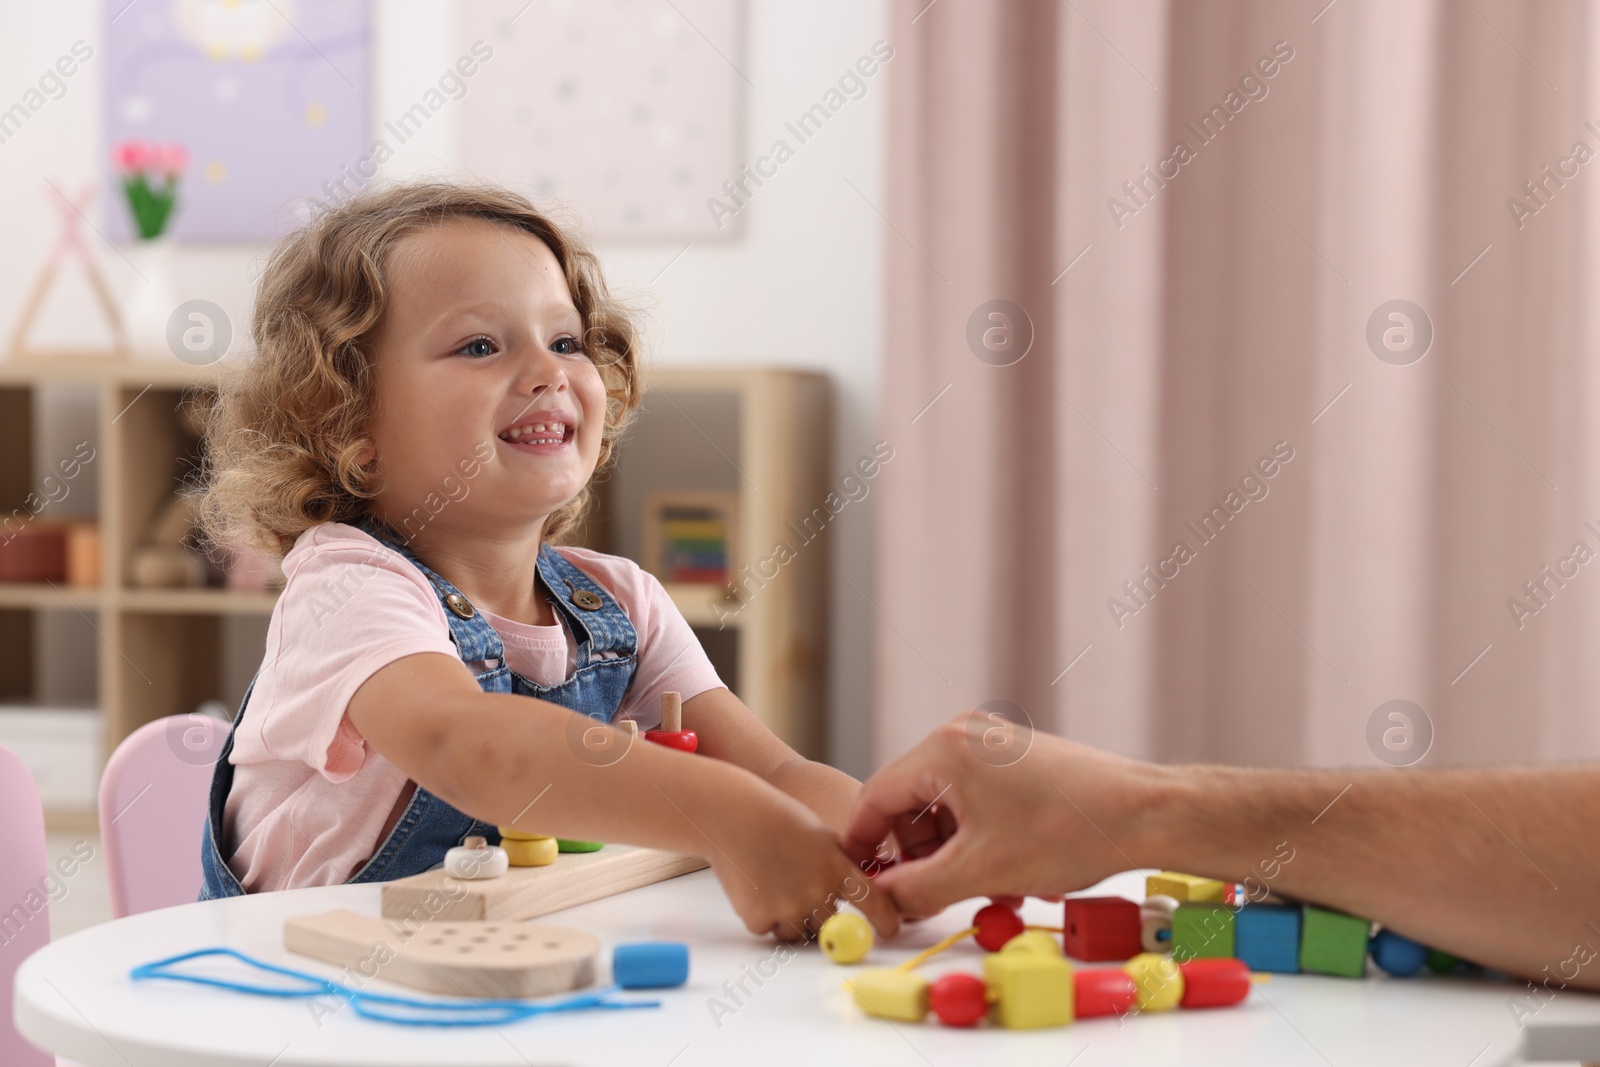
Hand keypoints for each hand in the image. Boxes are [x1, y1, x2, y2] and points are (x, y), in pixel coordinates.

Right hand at [711, 782, 901, 942]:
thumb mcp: (820, 836)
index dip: (885, 920)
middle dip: (816, 916)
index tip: (891, 931)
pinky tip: (754, 886)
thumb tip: (856, 888)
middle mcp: (817, 892)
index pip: (872, 901)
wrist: (734, 817)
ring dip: (788, 920)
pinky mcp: (760, 918)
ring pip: (796, 933)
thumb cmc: (777, 819)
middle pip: (828, 926)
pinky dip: (762, 916)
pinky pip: (767, 930)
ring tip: (772, 884)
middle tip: (796, 890)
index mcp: (837, 867)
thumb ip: (840, 863)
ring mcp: (788, 908)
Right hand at [840, 710, 1170, 917]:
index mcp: (942, 750)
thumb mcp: (982, 871)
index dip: (864, 847)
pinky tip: (1009, 872)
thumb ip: (918, 889)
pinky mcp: (1014, 758)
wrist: (1144, 814)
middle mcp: (961, 735)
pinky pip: (975, 801)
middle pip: (909, 803)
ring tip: (989, 888)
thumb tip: (885, 901)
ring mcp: (989, 743)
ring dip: (953, 852)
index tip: (862, 882)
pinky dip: (979, 838)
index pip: (875, 798)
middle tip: (934, 897)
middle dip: (920, 855)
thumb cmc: (1067, 832)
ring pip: (945, 807)